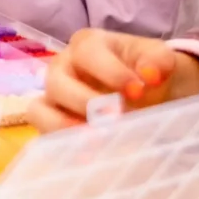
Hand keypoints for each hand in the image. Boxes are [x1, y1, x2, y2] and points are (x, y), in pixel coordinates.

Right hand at [22, 29, 198, 131]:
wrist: (147, 93)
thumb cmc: (145, 71)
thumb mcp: (159, 60)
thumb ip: (158, 62)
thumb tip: (151, 75)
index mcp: (87, 45)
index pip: (87, 53)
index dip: (110, 72)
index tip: (137, 91)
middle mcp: (63, 68)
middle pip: (57, 82)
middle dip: (85, 102)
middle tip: (115, 117)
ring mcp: (53, 97)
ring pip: (39, 110)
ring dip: (64, 125)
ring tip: (95, 139)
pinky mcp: (52, 123)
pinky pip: (42, 133)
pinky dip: (60, 143)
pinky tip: (87, 154)